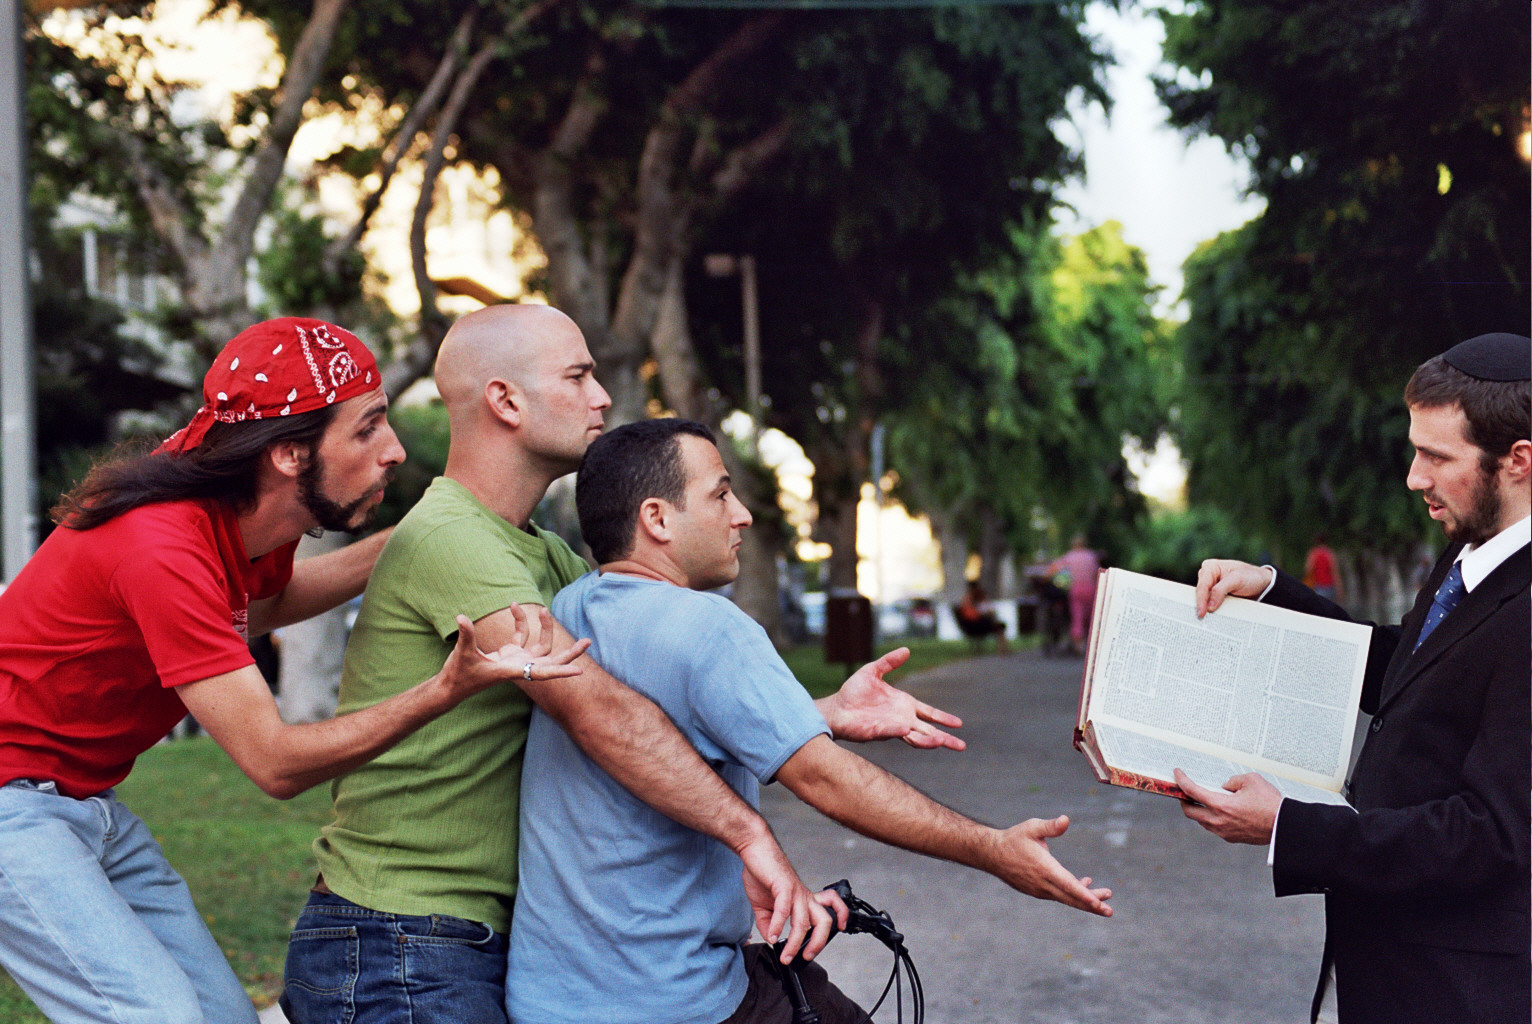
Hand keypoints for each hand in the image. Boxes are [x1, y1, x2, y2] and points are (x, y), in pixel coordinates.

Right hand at [440, 612, 588, 698]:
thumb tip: (461, 618)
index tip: (579, 671)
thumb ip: (465, 634)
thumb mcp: (462, 654)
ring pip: (540, 645)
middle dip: (570, 652)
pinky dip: (520, 622)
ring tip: (543, 610)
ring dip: (544, 628)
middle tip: (588, 642)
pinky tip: (513, 606)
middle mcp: (520, 666)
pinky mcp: (509, 654)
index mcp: (513, 670)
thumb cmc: (459, 674)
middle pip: (552, 659)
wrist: (452, 685)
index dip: (561, 671)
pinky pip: (521, 635)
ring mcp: (516, 659)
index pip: (542, 673)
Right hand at [737, 832, 836, 962]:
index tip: (838, 931)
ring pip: (804, 921)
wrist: (754, 849)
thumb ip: (768, 923)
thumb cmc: (762, 873)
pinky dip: (778, 925)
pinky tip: (772, 935)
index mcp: (803, 899)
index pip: (829, 909)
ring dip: (794, 942)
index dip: (840, 918)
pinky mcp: (783, 886)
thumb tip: (770, 939)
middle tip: (807, 956)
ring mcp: (795, 891)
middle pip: (824, 921)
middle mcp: (803, 896)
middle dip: (819, 943)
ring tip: (785, 955)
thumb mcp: (763, 906)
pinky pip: (784, 910)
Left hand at [820, 647, 964, 750]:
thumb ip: (889, 662)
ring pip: (915, 737)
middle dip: (944, 738)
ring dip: (928, 740)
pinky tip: (908, 729)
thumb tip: (906, 650)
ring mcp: (891, 727)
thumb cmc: (853, 691)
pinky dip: (901, 732)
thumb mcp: (873, 671)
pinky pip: (892, 732)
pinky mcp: (878, 732)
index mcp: (903, 704)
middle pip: (928, 730)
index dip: (943, 718)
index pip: (929, 713)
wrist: (835, 707)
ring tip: (942, 741)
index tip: (959, 724)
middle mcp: (901, 718)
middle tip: (961, 746)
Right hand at [988, 815, 1112, 917]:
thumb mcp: (1031, 827)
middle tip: (1109, 911)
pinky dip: (1073, 893)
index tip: (1098, 903)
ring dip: (1085, 899)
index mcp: (1044, 868)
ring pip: (1066, 898)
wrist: (992, 854)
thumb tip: (1066, 820)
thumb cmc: (1013, 838)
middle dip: (1092, 905)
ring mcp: (1039, 890)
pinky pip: (1059, 895)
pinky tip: (1085, 883)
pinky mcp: (1037, 891)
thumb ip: (1050, 826)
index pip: (1068, 885)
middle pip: (1071, 898)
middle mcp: (1043, 883)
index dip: (1084, 895)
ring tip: (1105, 894)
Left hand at [1175, 769, 1280, 844]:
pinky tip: (1217, 811)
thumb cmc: (1271, 804)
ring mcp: (1224, 832)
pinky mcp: (1232, 838)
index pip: (1192, 791)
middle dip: (1183, 800)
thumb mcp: (1251, 780)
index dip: (1181, 781)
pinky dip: (1211, 818)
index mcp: (1220, 805)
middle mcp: (1218, 821)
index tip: (1177, 774)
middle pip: (1189, 811)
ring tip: (1201, 800)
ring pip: (1201, 821)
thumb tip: (1225, 786)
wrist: (1284, 826)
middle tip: (1184, 791)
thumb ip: (1233, 780)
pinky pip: (1214, 828)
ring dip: (1198, 810)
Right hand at [1195, 559, 1274, 617]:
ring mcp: (1212, 586)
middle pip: (1200, 592)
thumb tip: (1209, 606)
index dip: (1201, 600)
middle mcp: (1208, 575)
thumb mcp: (1237, 580)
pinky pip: (1210, 603)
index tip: (1202, 613)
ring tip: (1205, 619)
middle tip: (1201, 618)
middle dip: (1201, 605)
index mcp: (1211, 567)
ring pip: (1204, 599)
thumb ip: (1220, 590)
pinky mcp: (1216, 595)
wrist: (1263, 585)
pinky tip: (1212, 617)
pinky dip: (1211, 610)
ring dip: (1205, 608)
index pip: (1202, 585)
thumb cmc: (1251, 577)